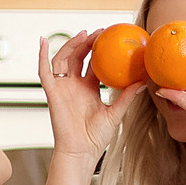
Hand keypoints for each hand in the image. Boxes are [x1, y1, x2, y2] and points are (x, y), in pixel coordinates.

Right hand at [40, 30, 147, 162]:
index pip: (92, 64)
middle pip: (78, 57)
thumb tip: (144, 81)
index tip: (110, 38)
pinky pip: (43, 71)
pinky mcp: (52, 92)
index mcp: (88, 89)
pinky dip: (41, 55)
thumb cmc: (95, 138)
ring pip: (63, 59)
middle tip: (99, 32)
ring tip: (83, 34)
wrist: (80, 152)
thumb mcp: (115, 113)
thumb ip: (127, 96)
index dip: (99, 50)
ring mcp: (62, 88)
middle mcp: (74, 86)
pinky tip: (43, 40)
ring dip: (71, 45)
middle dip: (87, 43)